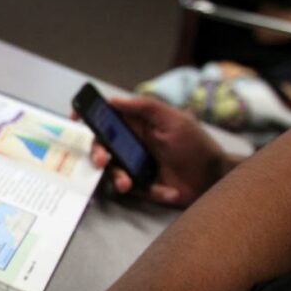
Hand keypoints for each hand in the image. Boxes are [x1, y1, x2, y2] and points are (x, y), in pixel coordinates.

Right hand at [90, 96, 230, 206]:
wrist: (214, 180)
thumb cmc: (197, 146)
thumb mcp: (175, 121)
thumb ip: (146, 107)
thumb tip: (114, 99)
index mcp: (138, 125)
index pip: (108, 117)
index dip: (90, 117)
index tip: (76, 119)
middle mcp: (132, 144)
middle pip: (102, 146)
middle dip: (98, 153)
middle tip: (103, 160)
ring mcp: (134, 165)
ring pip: (111, 170)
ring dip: (117, 177)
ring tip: (127, 184)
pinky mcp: (140, 186)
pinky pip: (130, 189)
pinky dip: (147, 191)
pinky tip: (166, 190)